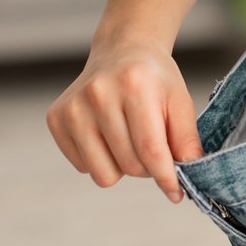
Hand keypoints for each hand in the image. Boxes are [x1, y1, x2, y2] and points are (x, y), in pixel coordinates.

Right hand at [45, 40, 204, 201]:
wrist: (121, 51)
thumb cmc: (154, 79)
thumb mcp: (180, 101)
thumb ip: (186, 138)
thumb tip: (190, 172)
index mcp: (134, 85)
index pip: (151, 149)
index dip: (166, 178)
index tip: (176, 194)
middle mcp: (98, 94)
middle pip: (130, 165)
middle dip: (147, 167)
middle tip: (151, 146)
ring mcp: (73, 106)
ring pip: (103, 174)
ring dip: (122, 166)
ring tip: (128, 140)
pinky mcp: (56, 118)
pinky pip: (83, 167)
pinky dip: (100, 159)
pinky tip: (106, 134)